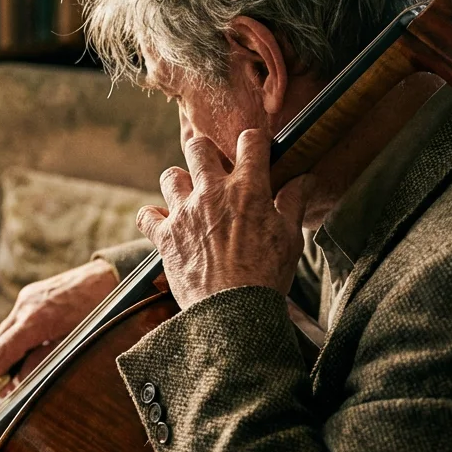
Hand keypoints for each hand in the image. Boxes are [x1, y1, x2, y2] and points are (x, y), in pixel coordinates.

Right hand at [0, 258, 119, 383]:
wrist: (110, 277)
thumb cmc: (98, 314)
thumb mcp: (73, 346)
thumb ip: (42, 363)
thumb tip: (20, 380)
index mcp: (34, 320)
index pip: (1, 350)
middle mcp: (25, 305)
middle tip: (8, 386)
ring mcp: (28, 296)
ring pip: (6, 330)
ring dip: (9, 350)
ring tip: (23, 368)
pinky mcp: (33, 292)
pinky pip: (17, 319)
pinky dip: (19, 336)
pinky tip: (34, 347)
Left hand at [138, 130, 314, 309]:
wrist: (233, 311)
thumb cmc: (267, 276)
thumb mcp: (290, 237)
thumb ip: (293, 202)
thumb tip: (306, 178)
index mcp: (247, 189)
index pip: (250, 142)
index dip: (254, 140)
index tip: (255, 147)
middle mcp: (211, 193)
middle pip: (198, 147)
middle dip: (206, 153)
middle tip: (214, 169)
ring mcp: (184, 213)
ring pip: (170, 177)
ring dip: (179, 183)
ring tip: (190, 198)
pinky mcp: (165, 237)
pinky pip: (146, 215)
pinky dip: (152, 217)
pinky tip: (163, 223)